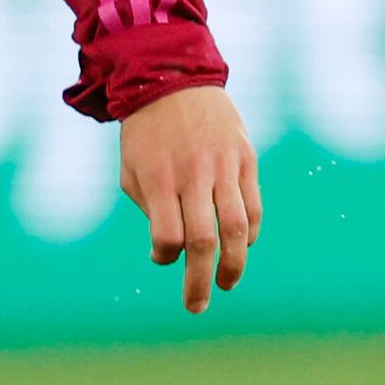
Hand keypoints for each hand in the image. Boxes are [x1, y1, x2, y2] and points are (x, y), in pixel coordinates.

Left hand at [120, 84, 259, 312]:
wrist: (174, 78)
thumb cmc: (146, 133)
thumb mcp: (132, 169)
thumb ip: (150, 210)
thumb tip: (167, 253)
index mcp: (159, 178)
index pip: (168, 236)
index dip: (165, 257)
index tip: (162, 258)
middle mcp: (193, 175)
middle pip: (204, 240)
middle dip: (200, 281)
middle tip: (196, 305)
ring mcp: (224, 166)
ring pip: (237, 227)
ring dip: (234, 264)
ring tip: (227, 283)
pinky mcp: (246, 158)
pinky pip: (253, 204)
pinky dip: (249, 232)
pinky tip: (241, 247)